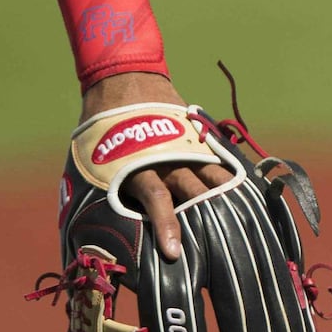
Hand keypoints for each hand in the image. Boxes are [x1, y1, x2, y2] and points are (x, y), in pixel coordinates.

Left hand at [83, 70, 232, 262]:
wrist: (122, 77)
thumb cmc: (98, 132)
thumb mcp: (84, 167)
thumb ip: (87, 203)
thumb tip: (84, 249)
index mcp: (137, 165)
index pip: (156, 201)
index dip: (167, 228)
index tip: (174, 253)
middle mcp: (166, 157)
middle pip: (193, 193)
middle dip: (206, 222)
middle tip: (220, 249)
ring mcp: (186, 145)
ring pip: (214, 177)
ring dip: (227, 201)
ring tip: (244, 226)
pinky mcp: (198, 136)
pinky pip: (221, 160)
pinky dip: (233, 177)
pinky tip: (247, 195)